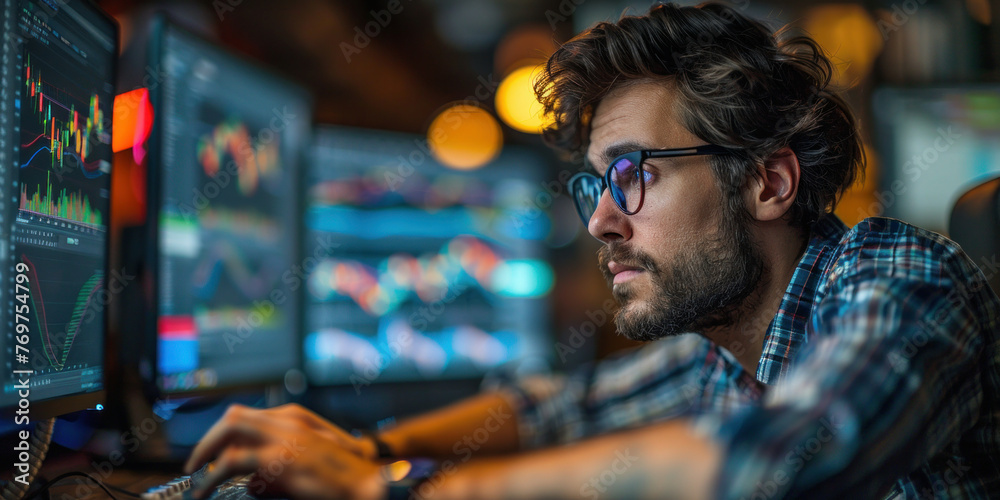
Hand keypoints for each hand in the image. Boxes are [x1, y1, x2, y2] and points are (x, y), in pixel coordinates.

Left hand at [184, 403, 385, 499]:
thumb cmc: (343, 478)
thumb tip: (254, 481)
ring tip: (196, 479)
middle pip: (234, 417)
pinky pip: (230, 462)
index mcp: (298, 419)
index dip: (224, 435)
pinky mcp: (279, 458)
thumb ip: (283, 464)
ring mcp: (284, 436)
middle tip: (197, 463)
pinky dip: (210, 477)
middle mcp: (290, 420)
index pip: (249, 416)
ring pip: (228, 429)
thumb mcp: (310, 464)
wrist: (368, 484)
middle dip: (209, 439)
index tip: (211, 454)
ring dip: (205, 452)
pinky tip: (204, 491)